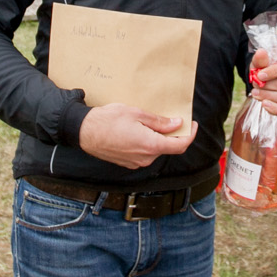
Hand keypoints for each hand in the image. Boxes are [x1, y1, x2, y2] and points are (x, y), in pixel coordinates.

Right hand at [77, 104, 196, 168]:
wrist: (84, 132)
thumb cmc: (108, 120)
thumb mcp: (136, 114)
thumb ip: (159, 121)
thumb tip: (176, 124)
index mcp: (151, 145)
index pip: (180, 145)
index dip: (190, 135)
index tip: (192, 125)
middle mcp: (146, 158)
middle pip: (168, 147)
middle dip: (173, 134)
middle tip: (171, 118)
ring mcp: (136, 162)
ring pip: (156, 150)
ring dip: (159, 138)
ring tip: (150, 122)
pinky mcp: (128, 163)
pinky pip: (145, 154)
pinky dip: (148, 143)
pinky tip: (140, 131)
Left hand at [251, 48, 276, 117]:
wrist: (269, 80)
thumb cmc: (268, 68)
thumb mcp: (262, 62)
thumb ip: (261, 58)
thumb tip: (261, 52)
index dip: (274, 71)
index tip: (260, 76)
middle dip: (267, 86)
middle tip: (255, 85)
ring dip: (268, 97)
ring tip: (256, 94)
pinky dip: (276, 109)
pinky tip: (265, 104)